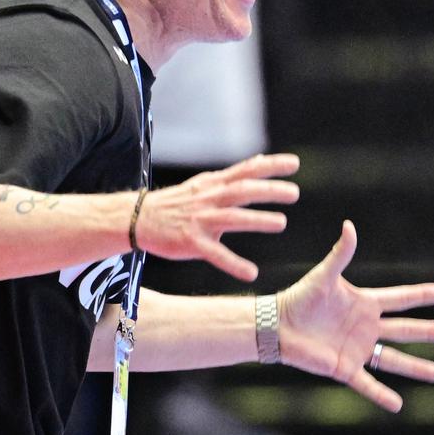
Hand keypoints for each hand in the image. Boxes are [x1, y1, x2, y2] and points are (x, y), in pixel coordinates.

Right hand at [136, 153, 300, 280]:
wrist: (140, 218)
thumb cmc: (177, 202)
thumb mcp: (205, 183)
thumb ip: (233, 176)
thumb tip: (259, 161)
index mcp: (215, 184)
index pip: (246, 170)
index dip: (270, 165)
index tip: (294, 164)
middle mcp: (210, 199)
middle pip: (242, 191)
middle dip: (269, 190)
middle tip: (294, 193)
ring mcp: (201, 220)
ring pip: (233, 218)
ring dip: (257, 220)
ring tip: (281, 223)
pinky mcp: (191, 242)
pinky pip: (216, 254)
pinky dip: (234, 263)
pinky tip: (251, 273)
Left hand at [277, 221, 433, 411]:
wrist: (278, 325)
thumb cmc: (300, 298)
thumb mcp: (324, 276)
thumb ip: (340, 254)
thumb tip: (349, 225)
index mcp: (365, 304)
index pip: (399, 299)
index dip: (420, 295)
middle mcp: (366, 327)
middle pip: (405, 330)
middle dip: (428, 332)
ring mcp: (357, 349)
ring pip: (393, 360)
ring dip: (415, 367)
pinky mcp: (344, 368)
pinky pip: (367, 383)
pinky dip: (381, 394)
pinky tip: (398, 405)